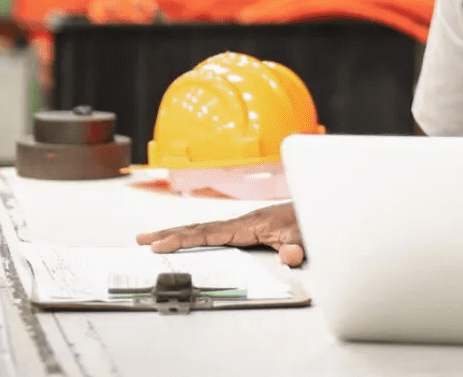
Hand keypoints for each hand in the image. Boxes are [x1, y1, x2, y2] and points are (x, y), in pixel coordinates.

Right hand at [136, 202, 304, 266]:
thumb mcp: (305, 236)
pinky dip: (194, 235)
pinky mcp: (247, 228)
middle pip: (198, 228)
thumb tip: (289, 256)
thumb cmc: (310, 220)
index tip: (160, 245)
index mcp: (247, 225)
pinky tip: (184, 239)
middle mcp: (241, 222)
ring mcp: (243, 224)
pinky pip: (214, 232)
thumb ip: (296, 246)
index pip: (208, 233)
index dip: (182, 239)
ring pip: (204, 228)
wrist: (321, 205)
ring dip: (177, 233)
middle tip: (141, 239)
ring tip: (151, 238)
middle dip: (169, 234)